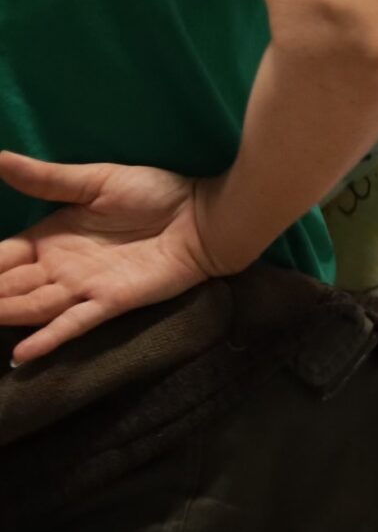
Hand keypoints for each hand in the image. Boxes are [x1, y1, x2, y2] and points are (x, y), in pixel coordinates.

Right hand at [0, 155, 231, 365]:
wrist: (204, 214)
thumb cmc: (154, 194)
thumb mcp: (93, 181)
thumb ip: (44, 178)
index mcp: (48, 240)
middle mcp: (59, 269)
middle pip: (7, 288)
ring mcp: (83, 288)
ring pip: (31, 307)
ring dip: (4, 314)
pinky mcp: (112, 302)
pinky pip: (75, 324)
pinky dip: (49, 338)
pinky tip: (23, 353)